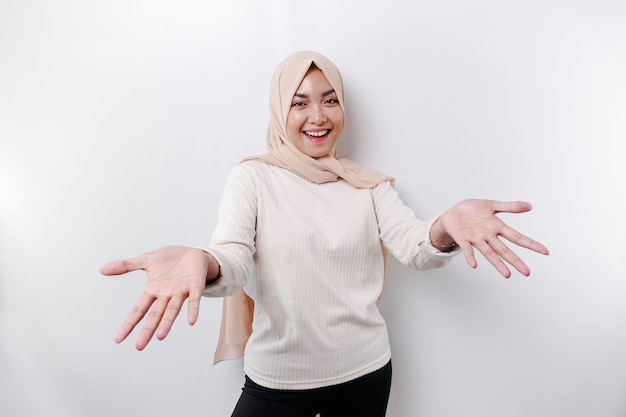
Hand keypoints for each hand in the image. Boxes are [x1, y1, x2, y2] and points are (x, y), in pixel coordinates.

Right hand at [100, 246, 214, 349]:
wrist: (193, 252)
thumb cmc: (171, 259)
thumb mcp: (146, 260)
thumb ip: (126, 265)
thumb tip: (102, 270)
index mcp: (153, 290)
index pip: (139, 309)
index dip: (129, 323)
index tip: (118, 339)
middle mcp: (166, 295)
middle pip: (155, 315)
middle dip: (147, 330)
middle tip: (139, 346)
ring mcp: (181, 292)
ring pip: (172, 310)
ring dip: (167, 323)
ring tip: (160, 336)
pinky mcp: (195, 286)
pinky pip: (194, 299)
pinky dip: (193, 309)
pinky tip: (191, 321)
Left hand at [436, 200, 548, 277]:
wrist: (452, 212)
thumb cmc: (472, 210)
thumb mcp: (492, 205)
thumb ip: (510, 207)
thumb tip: (530, 206)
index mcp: (497, 227)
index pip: (517, 237)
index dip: (530, 244)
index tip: (545, 251)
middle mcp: (488, 236)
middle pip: (504, 250)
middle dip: (516, 260)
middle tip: (527, 272)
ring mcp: (476, 239)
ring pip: (489, 252)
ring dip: (497, 263)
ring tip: (507, 275)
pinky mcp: (463, 239)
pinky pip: (467, 249)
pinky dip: (470, 257)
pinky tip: (474, 265)